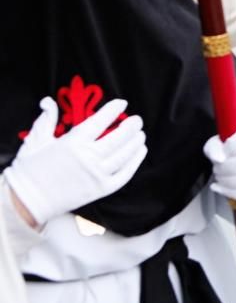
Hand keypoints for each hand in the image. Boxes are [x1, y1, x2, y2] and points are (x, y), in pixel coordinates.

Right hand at [4, 98, 146, 225]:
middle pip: (118, 138)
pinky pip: (124, 175)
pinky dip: (135, 162)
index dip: (112, 110)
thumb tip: (49, 101)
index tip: (122, 103)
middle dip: (131, 126)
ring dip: (135, 143)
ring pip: (124, 156)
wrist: (27, 201)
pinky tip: (140, 152)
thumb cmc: (30, 169)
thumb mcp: (36, 140)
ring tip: (141, 134)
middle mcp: (87, 158)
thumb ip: (46, 119)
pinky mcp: (101, 190)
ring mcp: (97, 175)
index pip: (99, 122)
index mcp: (72, 143)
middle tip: (137, 120)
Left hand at [203, 125, 235, 200]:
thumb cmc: (227, 152)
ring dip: (229, 182)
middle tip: (216, 169)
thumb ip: (215, 148)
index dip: (230, 148)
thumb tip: (219, 159)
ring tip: (220, 178)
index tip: (220, 153)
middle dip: (225, 169)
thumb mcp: (216, 144)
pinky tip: (221, 188)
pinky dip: (233, 193)